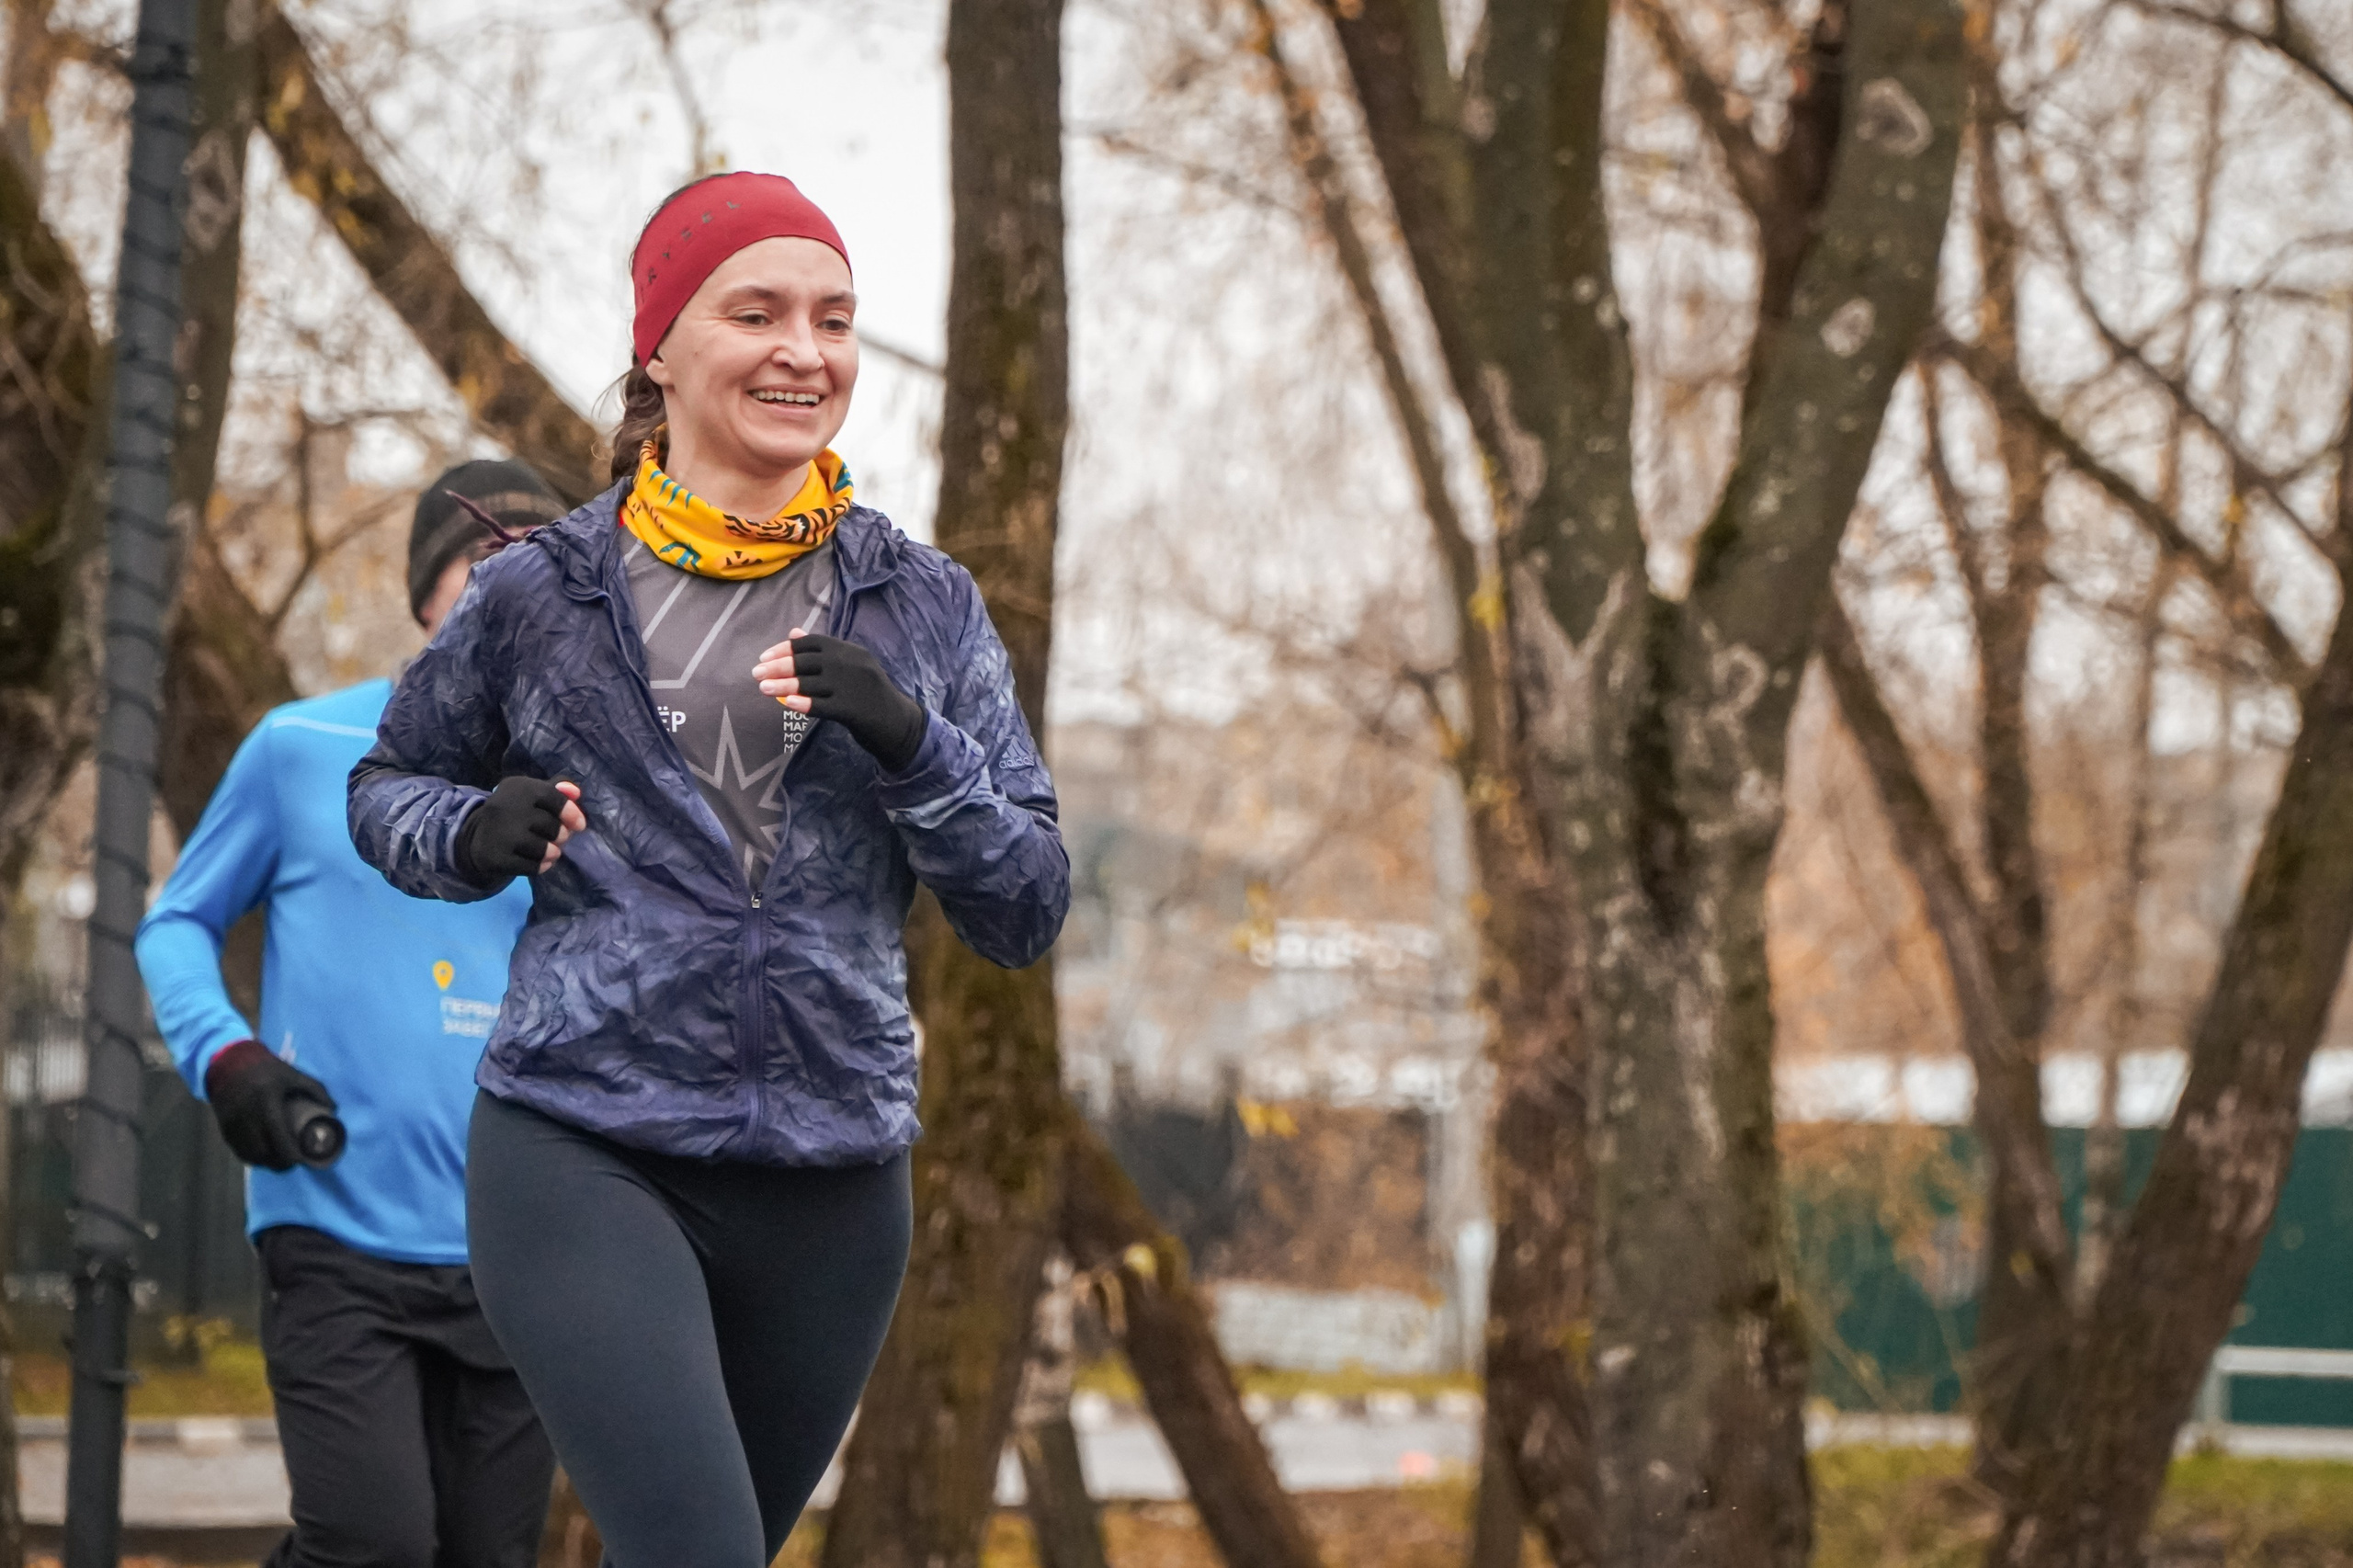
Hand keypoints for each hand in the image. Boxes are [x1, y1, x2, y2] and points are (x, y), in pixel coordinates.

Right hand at [205, 1041, 339, 1171]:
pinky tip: (264, 1155)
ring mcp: (233, 1125)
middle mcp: (247, 1118)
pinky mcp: (224, 1129)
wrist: (229, 1064)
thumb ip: (316, 1090)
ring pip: (251, 1156)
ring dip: (267, 1162)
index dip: (293, 1156)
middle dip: (281, 1163)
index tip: (304, 1160)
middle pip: (265, 1154)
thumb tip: (334, 1109)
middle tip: (294, 1161)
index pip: (280, 1140)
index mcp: (267, 1103)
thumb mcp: (293, 1075)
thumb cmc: (267, 1070)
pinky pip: (239, 1152)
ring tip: (280, 1160)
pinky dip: (253, 1157)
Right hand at [455, 777, 584, 884]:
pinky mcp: (495, 857)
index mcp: (518, 787)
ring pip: (543, 849)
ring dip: (553, 853)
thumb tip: (575, 792)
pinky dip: (541, 866)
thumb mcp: (533, 796)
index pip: (553, 797)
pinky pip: (531, 867)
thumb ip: (557, 791)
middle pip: (551, 826)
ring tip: (551, 851)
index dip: (571, 813)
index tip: (579, 825)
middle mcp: (505, 807)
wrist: (479, 837)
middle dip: (561, 835)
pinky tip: (540, 862)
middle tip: (559, 839)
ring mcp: (498, 833)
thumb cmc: (517, 813)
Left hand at [753, 627, 927, 771]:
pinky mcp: (854, 710)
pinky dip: (805, 703)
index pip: (813, 642)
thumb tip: (793, 632)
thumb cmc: (869, 694)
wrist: (899, 723)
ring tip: (762, 688)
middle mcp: (852, 664)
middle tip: (756, 673)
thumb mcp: (851, 667)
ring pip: (811, 684)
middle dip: (779, 667)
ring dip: (783, 686)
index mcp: (851, 651)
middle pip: (808, 662)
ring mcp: (854, 687)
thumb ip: (824, 652)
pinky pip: (823, 706)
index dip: (786, 649)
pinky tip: (787, 704)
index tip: (764, 657)